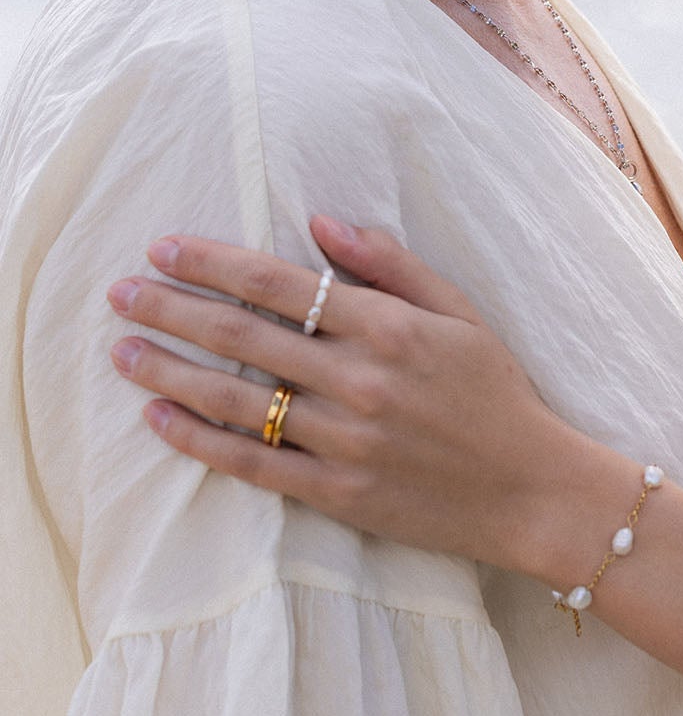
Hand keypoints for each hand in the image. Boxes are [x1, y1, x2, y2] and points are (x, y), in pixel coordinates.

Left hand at [105, 217, 592, 575]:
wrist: (530, 488)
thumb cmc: (496, 391)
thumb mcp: (457, 310)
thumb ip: (388, 264)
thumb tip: (319, 222)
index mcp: (388, 326)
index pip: (279, 284)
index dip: (215, 263)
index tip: (165, 246)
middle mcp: (359, 380)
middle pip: (243, 337)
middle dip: (173, 309)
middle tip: (119, 292)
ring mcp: (344, 441)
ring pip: (236, 400)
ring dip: (170, 372)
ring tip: (123, 351)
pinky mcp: (336, 493)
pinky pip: (251, 464)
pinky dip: (199, 440)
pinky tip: (159, 419)